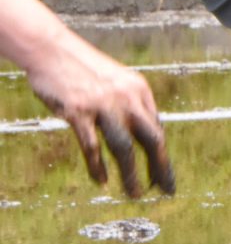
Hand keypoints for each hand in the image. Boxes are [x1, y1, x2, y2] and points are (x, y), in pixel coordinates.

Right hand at [26, 33, 171, 196]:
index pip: (157, 129)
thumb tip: (144, 135)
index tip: (166, 177)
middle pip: (151, 139)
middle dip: (160, 168)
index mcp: (139, 90)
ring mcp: (103, 105)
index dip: (162, 156)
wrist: (51, 49)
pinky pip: (92, 145)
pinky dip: (97, 166)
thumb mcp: (117, 81)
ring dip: (130, 173)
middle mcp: (126, 98)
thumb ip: (131, 105)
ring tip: (134, 194)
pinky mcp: (78, 112)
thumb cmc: (83, 68)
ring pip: (125, 147)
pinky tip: (102, 180)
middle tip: (163, 191)